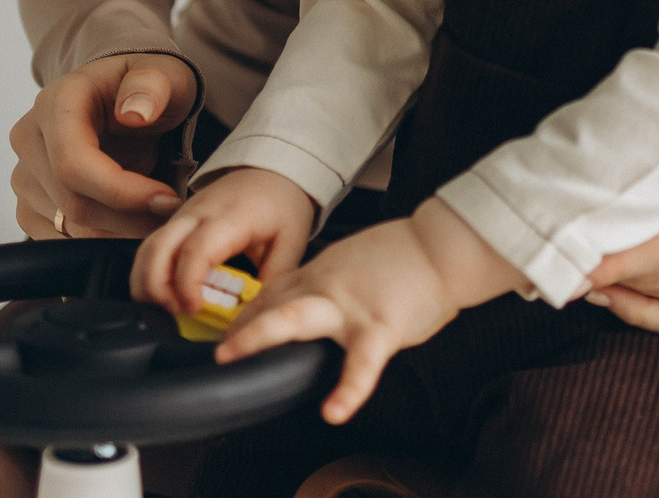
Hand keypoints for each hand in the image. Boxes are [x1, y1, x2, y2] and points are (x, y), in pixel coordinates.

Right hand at [9, 53, 198, 240]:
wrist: (126, 104)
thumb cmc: (147, 90)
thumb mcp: (164, 75)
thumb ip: (153, 85)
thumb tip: (134, 113)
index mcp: (56, 102)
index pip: (74, 163)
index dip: (122, 192)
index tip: (166, 201)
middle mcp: (29, 138)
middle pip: (73, 202)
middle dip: (130, 218)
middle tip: (173, 214)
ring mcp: (24, 176)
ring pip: (71, 228)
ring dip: (121, 231)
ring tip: (157, 213)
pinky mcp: (28, 206)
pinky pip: (62, 241)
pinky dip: (102, 240)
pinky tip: (130, 221)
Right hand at [130, 167, 316, 312]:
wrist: (273, 170)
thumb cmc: (282, 204)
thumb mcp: (291, 244)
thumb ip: (272, 282)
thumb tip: (256, 317)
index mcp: (230, 218)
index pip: (195, 250)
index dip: (187, 284)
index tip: (194, 308)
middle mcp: (197, 213)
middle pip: (157, 249)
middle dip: (157, 288)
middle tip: (177, 314)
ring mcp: (182, 215)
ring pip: (147, 249)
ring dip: (147, 283)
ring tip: (169, 309)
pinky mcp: (176, 221)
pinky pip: (151, 247)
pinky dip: (149, 273)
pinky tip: (165, 294)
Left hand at [215, 200, 520, 424]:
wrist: (442, 246)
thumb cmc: (407, 256)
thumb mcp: (356, 260)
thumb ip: (331, 281)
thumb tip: (316, 301)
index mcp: (323, 271)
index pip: (274, 291)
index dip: (247, 312)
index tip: (229, 329)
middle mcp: (326, 285)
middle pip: (271, 302)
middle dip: (239, 324)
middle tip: (216, 348)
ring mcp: (349, 305)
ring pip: (295, 317)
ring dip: (259, 335)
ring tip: (234, 358)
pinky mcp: (379, 326)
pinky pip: (361, 363)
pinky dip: (348, 389)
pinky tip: (335, 411)